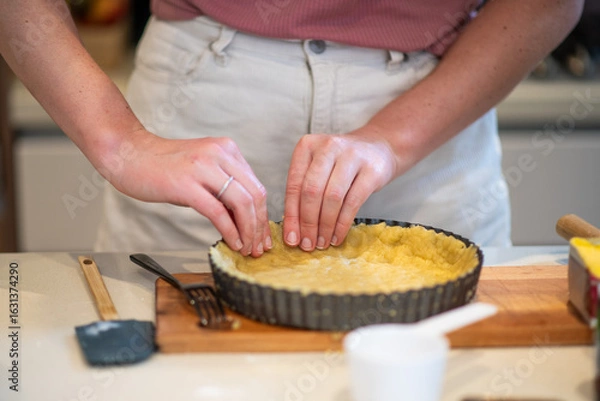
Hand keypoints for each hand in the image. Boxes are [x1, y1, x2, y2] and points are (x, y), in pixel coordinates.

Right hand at [101, 130, 270, 256]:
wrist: (129, 154)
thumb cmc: (163, 165)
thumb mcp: (202, 167)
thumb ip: (224, 185)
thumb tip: (244, 217)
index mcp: (226, 149)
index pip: (256, 186)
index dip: (263, 215)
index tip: (263, 236)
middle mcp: (219, 154)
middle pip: (255, 195)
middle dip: (260, 226)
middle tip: (258, 248)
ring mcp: (202, 168)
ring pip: (241, 204)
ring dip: (248, 231)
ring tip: (246, 249)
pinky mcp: (186, 185)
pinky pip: (218, 212)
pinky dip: (230, 231)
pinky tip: (233, 243)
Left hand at [283, 130, 397, 250]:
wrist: (378, 148)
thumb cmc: (340, 164)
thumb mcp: (318, 170)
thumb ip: (303, 194)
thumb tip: (293, 233)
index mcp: (307, 146)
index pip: (294, 185)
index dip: (291, 216)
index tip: (291, 239)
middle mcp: (328, 147)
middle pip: (312, 191)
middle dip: (308, 223)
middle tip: (308, 245)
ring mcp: (352, 156)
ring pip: (332, 198)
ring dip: (325, 226)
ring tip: (322, 242)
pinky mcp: (372, 170)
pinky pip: (353, 202)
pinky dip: (342, 223)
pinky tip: (337, 236)